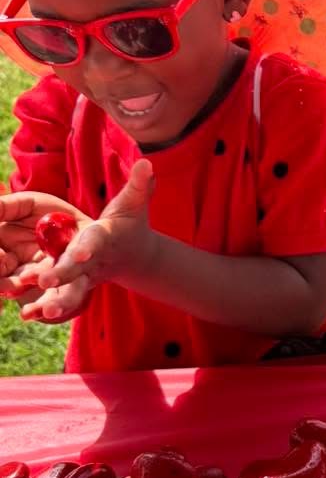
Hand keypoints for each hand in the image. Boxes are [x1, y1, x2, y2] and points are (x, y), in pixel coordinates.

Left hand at [16, 160, 157, 322]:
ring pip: (71, 292)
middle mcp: (94, 260)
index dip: (87, 247)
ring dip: (56, 303)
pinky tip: (27, 315)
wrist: (134, 255)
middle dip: (63, 275)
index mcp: (104, 238)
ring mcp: (85, 277)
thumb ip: (139, 185)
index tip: (80, 253)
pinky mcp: (75, 287)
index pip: (95, 242)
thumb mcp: (133, 204)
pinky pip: (60, 299)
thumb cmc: (128, 224)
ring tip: (36, 312)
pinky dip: (43, 308)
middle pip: (79, 270)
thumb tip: (146, 162)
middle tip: (45, 281)